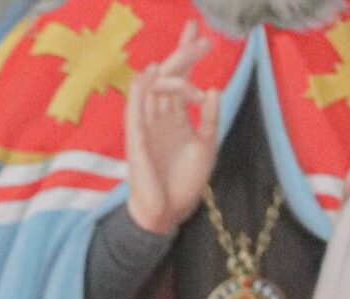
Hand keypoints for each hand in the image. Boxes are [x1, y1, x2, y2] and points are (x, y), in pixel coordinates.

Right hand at [125, 21, 220, 235]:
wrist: (167, 213)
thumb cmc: (184, 183)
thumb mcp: (206, 146)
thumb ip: (210, 119)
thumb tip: (214, 89)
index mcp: (175, 116)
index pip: (181, 79)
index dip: (188, 56)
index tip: (202, 35)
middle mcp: (160, 116)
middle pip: (169, 76)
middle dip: (184, 54)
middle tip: (204, 40)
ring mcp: (147, 125)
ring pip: (154, 86)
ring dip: (171, 68)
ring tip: (190, 54)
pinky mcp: (136, 137)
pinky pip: (135, 107)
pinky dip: (141, 88)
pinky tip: (152, 71)